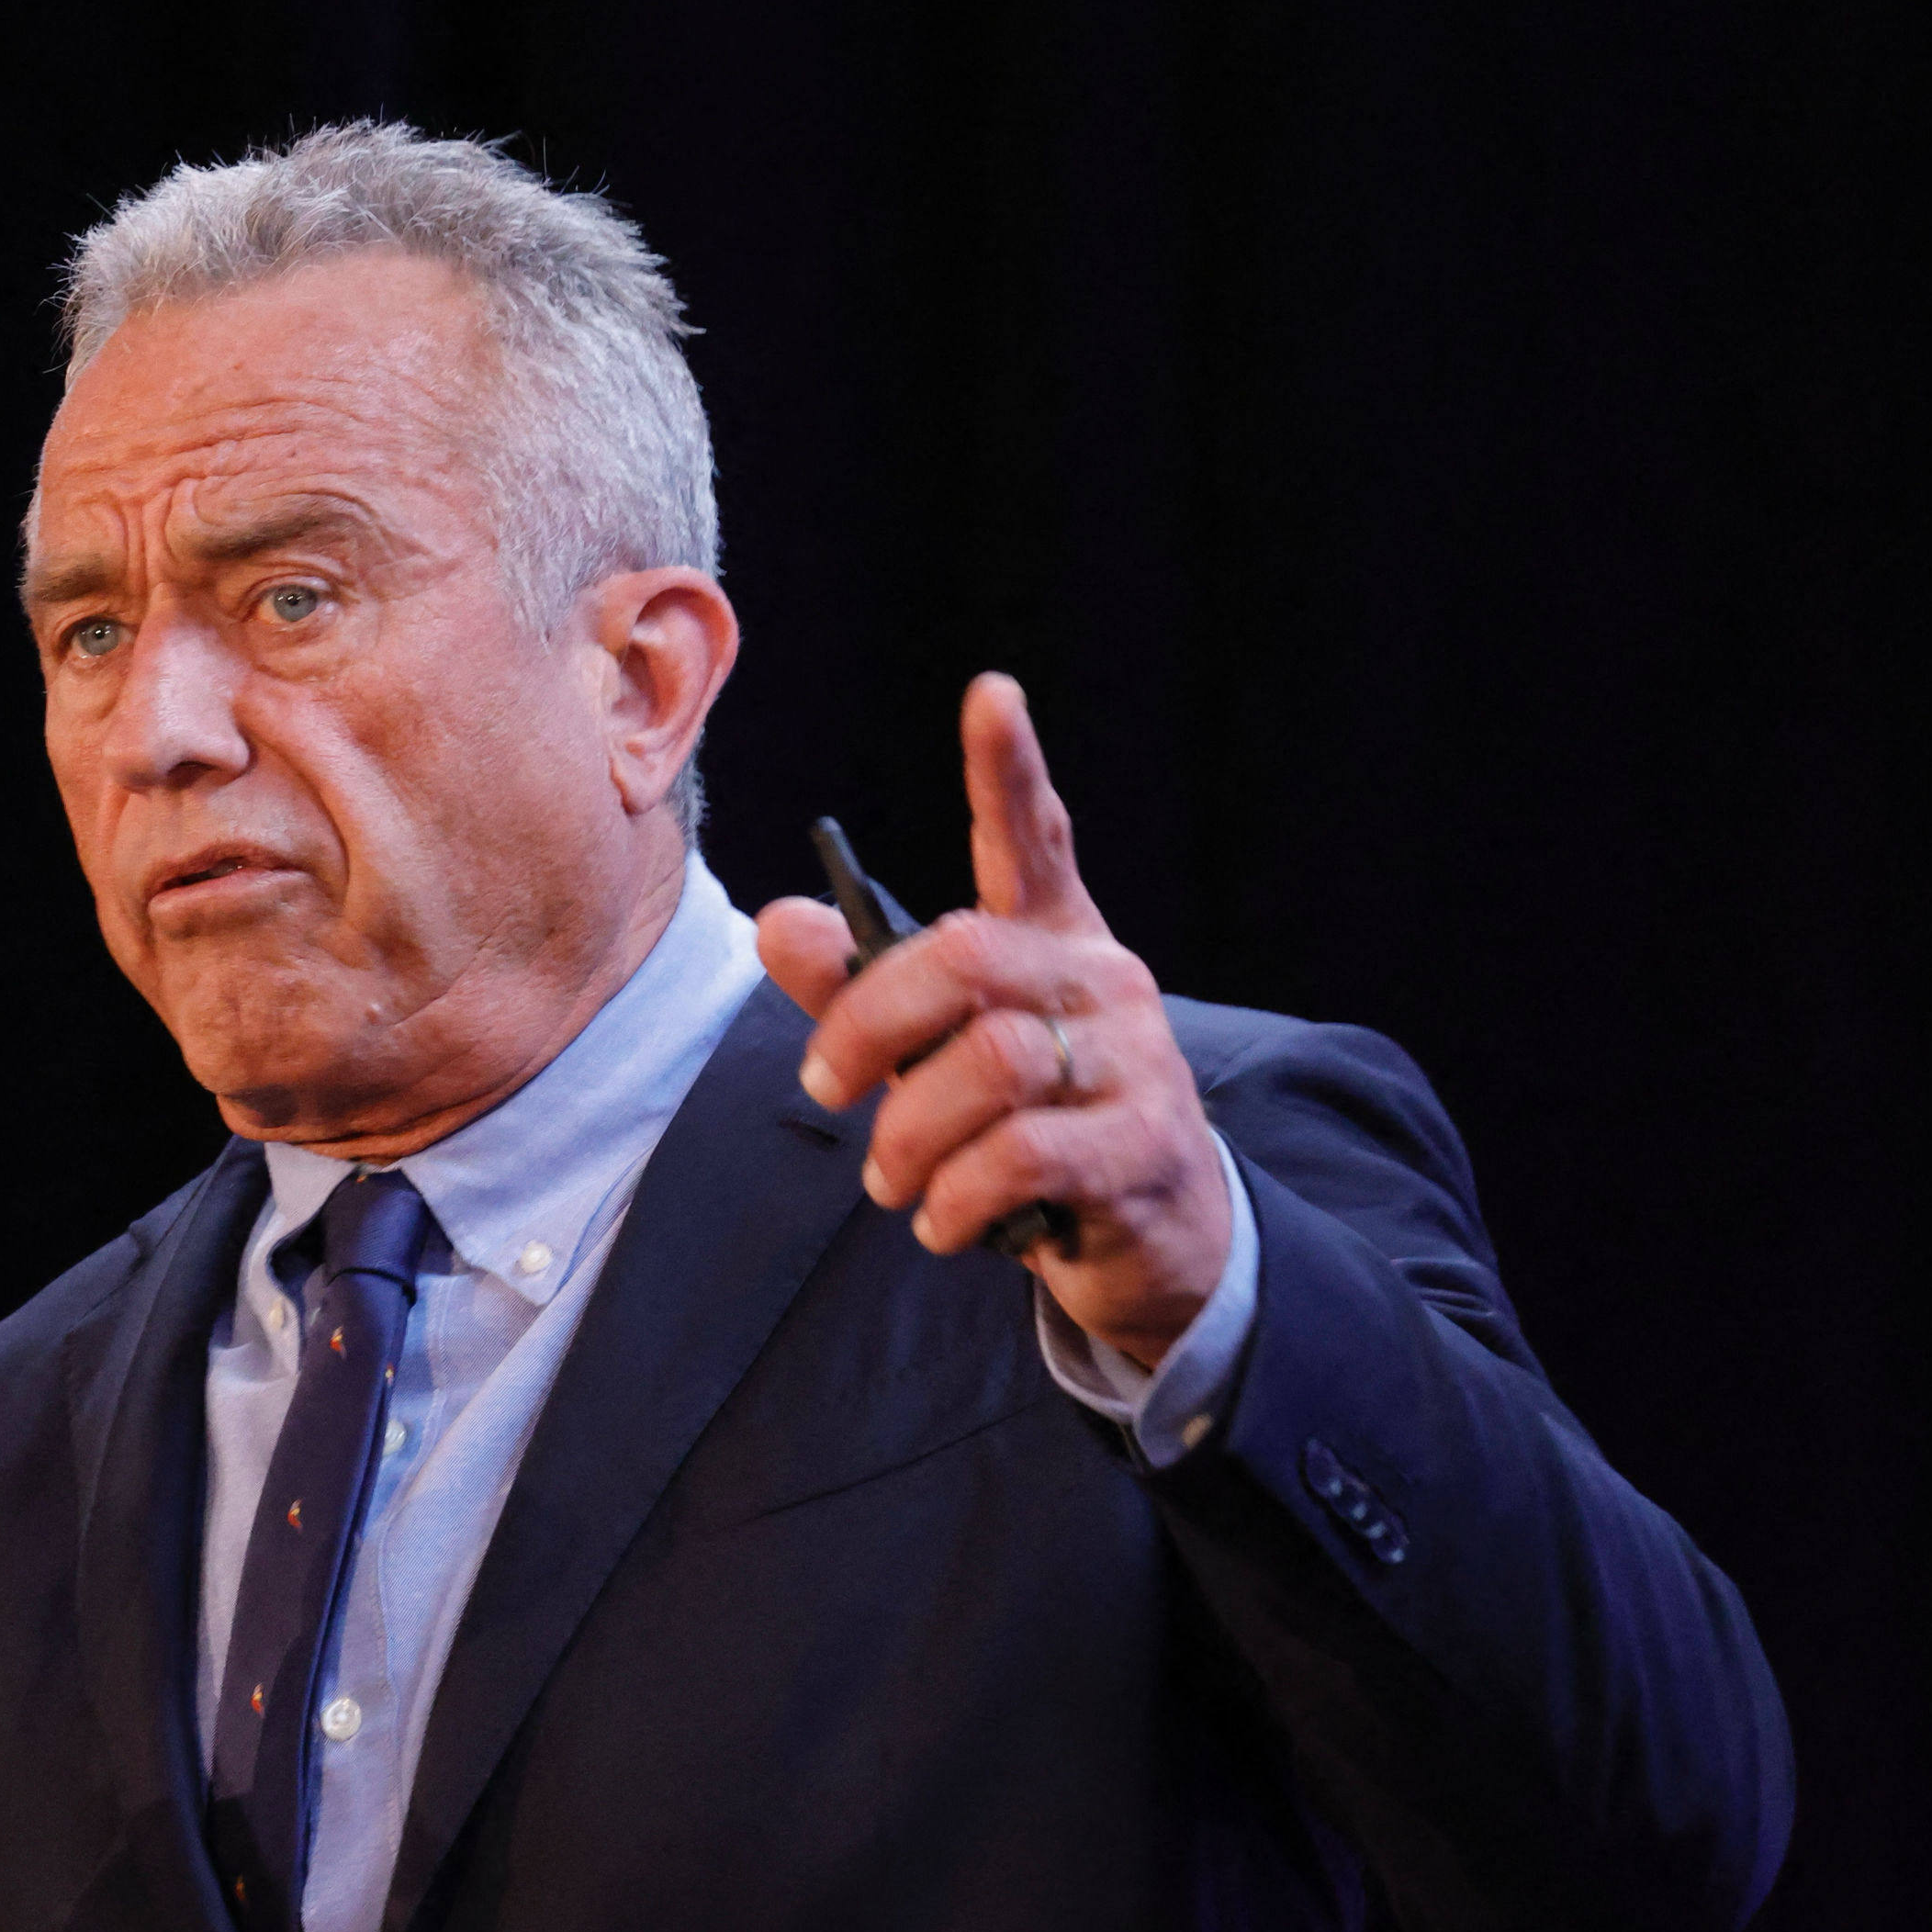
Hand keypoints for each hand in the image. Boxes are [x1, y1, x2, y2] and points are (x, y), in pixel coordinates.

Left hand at [758, 673, 1231, 1366]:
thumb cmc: (1035, 1128)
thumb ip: (859, 993)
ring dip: (909, 1135)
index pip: (1035, 838)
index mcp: (1053, 942)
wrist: (1156, 1237)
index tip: (991, 694)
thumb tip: (776, 923)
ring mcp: (1133, 1062)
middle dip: (867, 1025)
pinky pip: (1021, 1156)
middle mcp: (1102, 982)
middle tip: (823, 1089)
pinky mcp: (1143, 1146)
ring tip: (890, 1181)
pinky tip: (943, 1222)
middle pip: (965, 958)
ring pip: (990, 1063)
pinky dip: (956, 1199)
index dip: (1010, 770)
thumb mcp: (939, 1057)